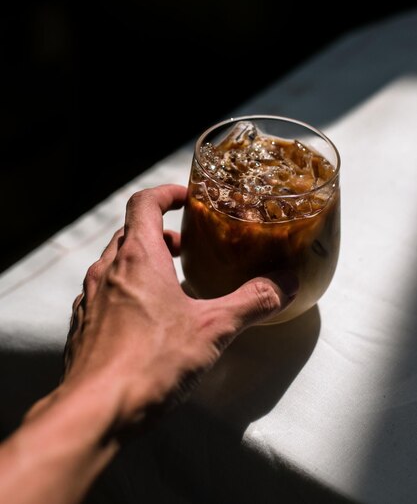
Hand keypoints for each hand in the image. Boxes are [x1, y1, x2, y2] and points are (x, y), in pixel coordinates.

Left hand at [62, 184, 296, 432]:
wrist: (94, 412)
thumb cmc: (150, 363)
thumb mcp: (213, 329)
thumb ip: (252, 301)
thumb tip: (286, 283)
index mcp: (137, 257)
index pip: (144, 203)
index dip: (166, 194)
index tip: (187, 198)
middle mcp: (107, 271)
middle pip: (129, 233)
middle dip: (160, 233)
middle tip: (186, 247)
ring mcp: (89, 299)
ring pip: (115, 264)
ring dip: (142, 264)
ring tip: (171, 284)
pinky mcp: (82, 328)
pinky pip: (104, 295)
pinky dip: (126, 293)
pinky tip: (146, 322)